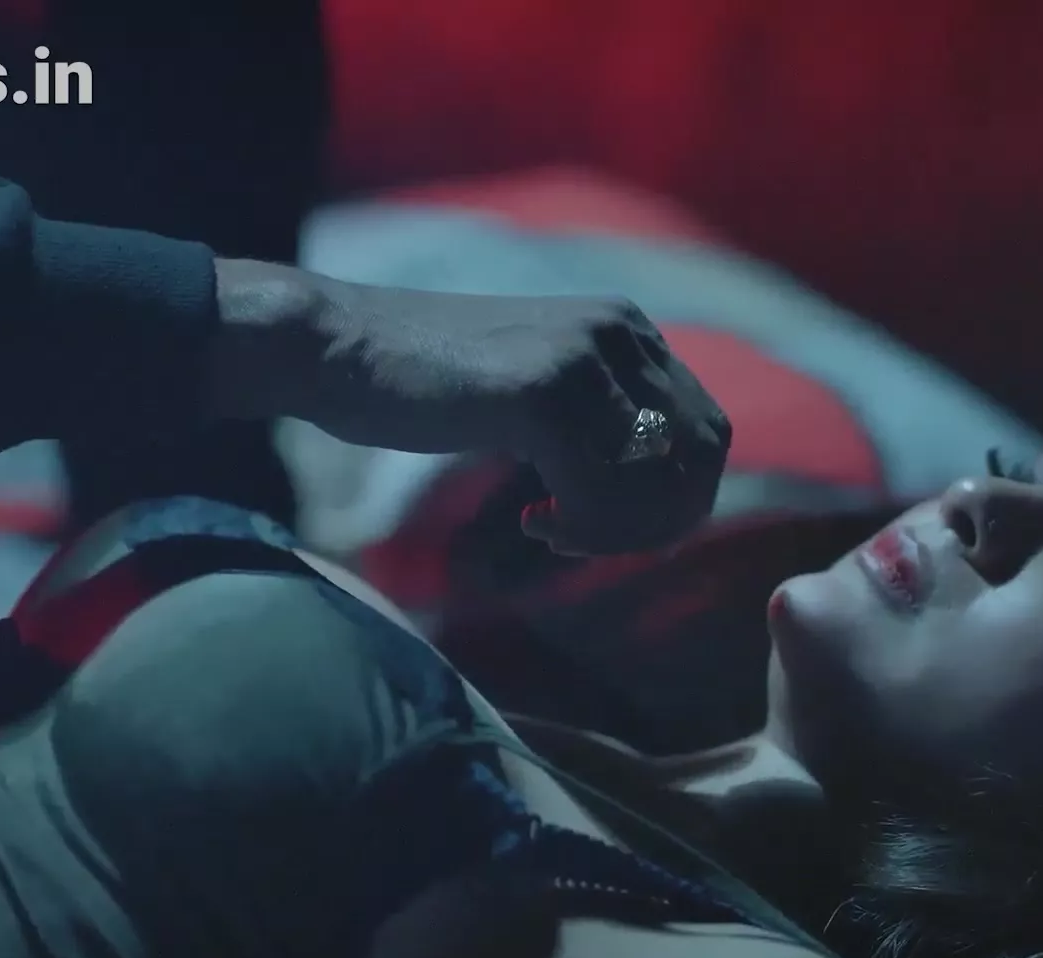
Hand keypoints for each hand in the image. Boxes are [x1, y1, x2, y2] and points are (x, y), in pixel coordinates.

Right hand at [210, 260, 731, 555]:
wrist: (334, 346)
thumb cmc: (420, 382)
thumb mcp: (533, 391)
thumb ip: (599, 423)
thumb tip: (659, 497)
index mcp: (627, 330)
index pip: (707, 433)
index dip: (677, 499)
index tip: (611, 528)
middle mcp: (621, 332)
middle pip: (701, 457)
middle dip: (659, 521)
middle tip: (588, 541)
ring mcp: (586, 357)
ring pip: (659, 480)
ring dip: (617, 530)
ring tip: (555, 529)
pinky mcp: (545, 390)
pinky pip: (604, 493)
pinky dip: (582, 528)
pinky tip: (535, 520)